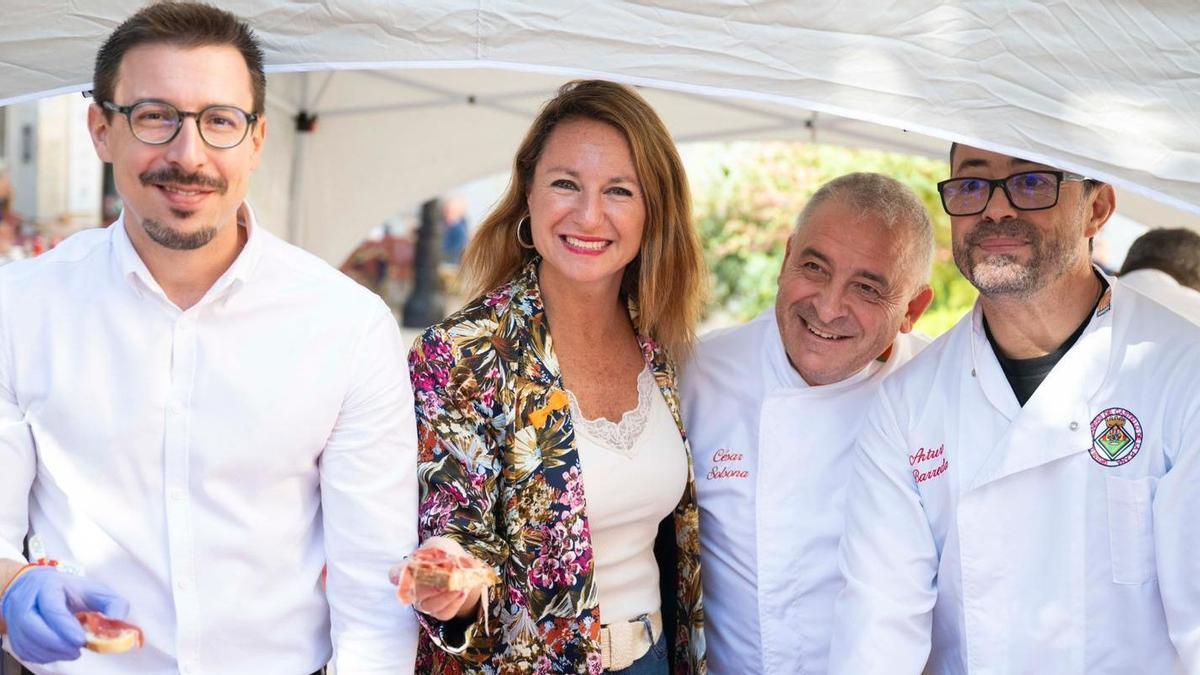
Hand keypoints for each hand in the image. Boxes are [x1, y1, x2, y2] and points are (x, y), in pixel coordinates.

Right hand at [1, 567, 128, 663]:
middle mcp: (26, 603)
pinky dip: (46, 656)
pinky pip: (27, 652)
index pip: (52, 609)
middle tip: (79, 648)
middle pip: (34, 628)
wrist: (38, 590)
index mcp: (46, 587)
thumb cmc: (67, 590)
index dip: (66, 627)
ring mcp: (16, 621)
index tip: (82, 639)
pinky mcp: (16, 637)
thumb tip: (119, 617)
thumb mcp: (92, 589)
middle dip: (58, 643)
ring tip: (73, 650)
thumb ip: (111, 601)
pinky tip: (60, 650)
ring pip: (28, 643)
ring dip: (53, 652)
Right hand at [390, 537, 483, 621]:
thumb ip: (438, 550)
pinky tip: (462, 592)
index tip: (408, 568)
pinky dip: (454, 603)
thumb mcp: (439, 546)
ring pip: (430, 605)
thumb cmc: (443, 554)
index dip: (398, 574)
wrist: (459, 567)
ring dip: (446, 596)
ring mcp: (424, 603)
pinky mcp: (439, 612)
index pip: (395, 574)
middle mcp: (412, 590)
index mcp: (407, 569)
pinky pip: (444, 612)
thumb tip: (444, 558)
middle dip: (432, 585)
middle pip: (416, 592)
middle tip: (447, 578)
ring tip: (459, 586)